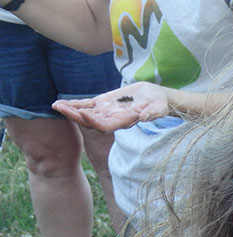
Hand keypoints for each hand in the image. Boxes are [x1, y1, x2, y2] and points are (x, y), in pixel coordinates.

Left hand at [52, 82, 170, 131]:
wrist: (156, 98)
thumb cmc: (159, 103)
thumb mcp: (158, 107)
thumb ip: (152, 113)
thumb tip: (144, 117)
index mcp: (123, 121)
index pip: (105, 126)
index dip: (93, 121)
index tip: (83, 113)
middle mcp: (112, 119)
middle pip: (90, 122)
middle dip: (75, 116)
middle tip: (61, 108)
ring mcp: (106, 111)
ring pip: (85, 114)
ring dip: (71, 111)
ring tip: (56, 105)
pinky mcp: (103, 103)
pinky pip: (86, 105)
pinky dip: (74, 104)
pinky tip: (61, 103)